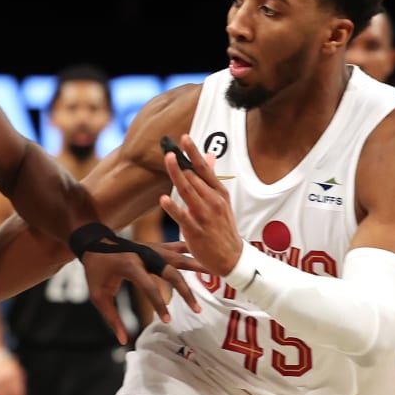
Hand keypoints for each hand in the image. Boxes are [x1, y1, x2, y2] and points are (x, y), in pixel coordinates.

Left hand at [77, 242, 197, 343]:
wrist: (93, 241)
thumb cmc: (95, 271)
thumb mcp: (97, 296)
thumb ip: (111, 318)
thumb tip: (124, 340)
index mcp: (130, 266)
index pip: (150, 288)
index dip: (159, 305)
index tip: (167, 322)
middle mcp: (144, 255)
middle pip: (171, 272)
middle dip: (185, 292)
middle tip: (197, 310)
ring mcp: (151, 248)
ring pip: (178, 256)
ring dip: (196, 266)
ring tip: (214, 273)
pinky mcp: (155, 246)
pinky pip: (177, 246)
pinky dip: (190, 250)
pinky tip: (204, 255)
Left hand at [159, 132, 244, 276]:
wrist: (231, 257)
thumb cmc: (223, 227)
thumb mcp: (221, 200)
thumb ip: (211, 178)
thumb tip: (209, 156)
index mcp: (219, 192)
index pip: (204, 169)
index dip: (194, 153)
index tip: (184, 138)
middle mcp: (213, 201)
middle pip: (194, 178)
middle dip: (180, 163)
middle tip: (167, 149)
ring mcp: (205, 216)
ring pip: (188, 192)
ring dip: (177, 175)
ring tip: (168, 160)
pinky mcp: (196, 231)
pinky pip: (183, 217)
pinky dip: (173, 208)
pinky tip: (163, 199)